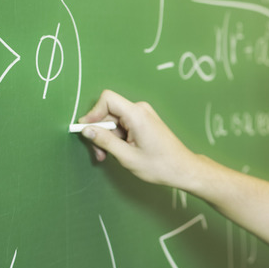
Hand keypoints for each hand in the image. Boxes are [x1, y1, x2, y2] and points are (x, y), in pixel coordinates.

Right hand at [78, 90, 201, 187]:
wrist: (182, 168)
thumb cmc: (159, 165)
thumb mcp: (127, 156)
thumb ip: (105, 141)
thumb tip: (86, 130)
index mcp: (137, 114)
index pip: (107, 99)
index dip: (93, 113)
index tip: (86, 131)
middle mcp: (140, 110)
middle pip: (108, 112)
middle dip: (99, 131)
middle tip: (98, 153)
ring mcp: (143, 115)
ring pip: (114, 120)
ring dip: (107, 137)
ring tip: (107, 156)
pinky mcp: (144, 122)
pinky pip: (123, 124)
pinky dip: (116, 137)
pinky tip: (118, 151)